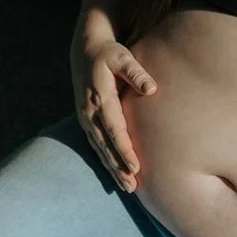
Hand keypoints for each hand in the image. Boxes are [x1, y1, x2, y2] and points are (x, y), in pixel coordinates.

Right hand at [70, 37, 157, 193]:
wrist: (85, 50)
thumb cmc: (110, 54)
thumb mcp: (123, 57)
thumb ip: (136, 72)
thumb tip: (151, 88)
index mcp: (100, 97)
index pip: (114, 128)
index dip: (124, 149)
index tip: (135, 166)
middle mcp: (89, 111)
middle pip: (105, 144)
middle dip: (118, 166)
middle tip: (132, 186)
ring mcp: (85, 117)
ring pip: (99, 148)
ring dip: (111, 167)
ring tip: (127, 186)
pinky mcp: (86, 120)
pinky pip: (96, 144)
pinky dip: (105, 160)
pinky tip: (115, 173)